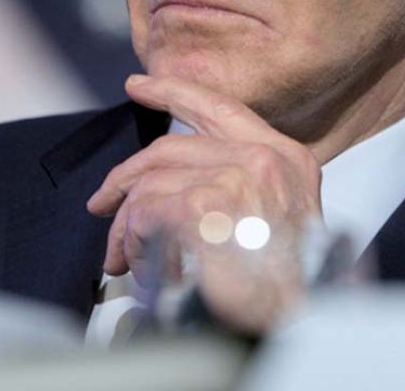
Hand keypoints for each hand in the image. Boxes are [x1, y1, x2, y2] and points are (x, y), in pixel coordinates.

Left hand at [86, 74, 322, 333]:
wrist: (301, 319)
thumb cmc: (286, 282)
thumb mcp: (280, 216)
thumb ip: (237, 186)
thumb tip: (166, 186)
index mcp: (286, 157)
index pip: (220, 108)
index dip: (174, 93)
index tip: (141, 85)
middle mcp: (264, 159)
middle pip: (170, 147)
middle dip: (126, 177)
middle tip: (102, 203)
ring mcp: (236, 179)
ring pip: (151, 184)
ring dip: (128, 227)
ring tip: (128, 258)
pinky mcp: (205, 207)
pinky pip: (144, 212)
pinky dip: (133, 242)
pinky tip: (142, 265)